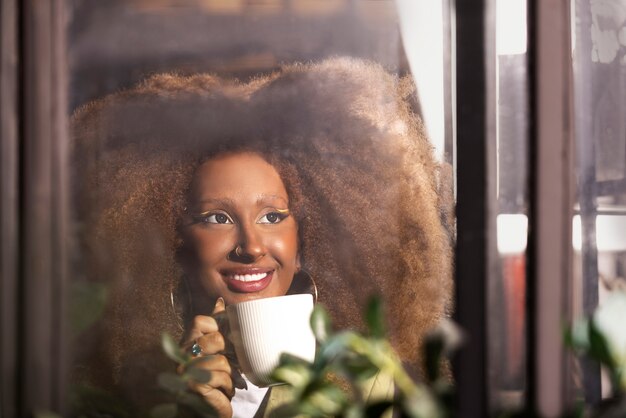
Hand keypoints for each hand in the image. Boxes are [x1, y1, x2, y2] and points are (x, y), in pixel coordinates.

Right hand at [181, 297, 236, 417]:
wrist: (206, 413)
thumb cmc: (213, 380)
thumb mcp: (216, 351)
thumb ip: (216, 327)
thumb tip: (220, 302)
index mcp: (186, 342)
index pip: (200, 321)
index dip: (219, 329)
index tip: (226, 344)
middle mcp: (181, 354)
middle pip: (215, 339)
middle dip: (229, 354)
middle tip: (232, 365)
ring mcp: (185, 370)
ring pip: (220, 360)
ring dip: (230, 375)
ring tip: (226, 382)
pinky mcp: (193, 386)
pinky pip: (220, 377)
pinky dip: (228, 387)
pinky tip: (223, 392)